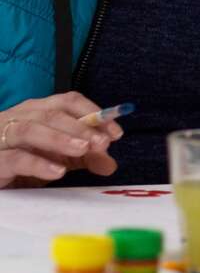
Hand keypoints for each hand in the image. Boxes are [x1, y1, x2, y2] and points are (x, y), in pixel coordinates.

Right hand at [0, 93, 123, 188]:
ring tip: (83, 149)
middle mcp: (18, 117)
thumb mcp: (58, 158)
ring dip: (60, 139)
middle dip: (81, 127)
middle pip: (51, 114)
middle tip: (102, 143)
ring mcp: (2, 136)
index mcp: (37, 110)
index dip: (94, 113)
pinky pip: (15, 158)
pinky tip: (58, 171)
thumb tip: (110, 164)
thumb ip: (85, 158)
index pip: (68, 101)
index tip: (116, 132)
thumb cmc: (22, 161)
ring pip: (30, 129)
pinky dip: (38, 163)